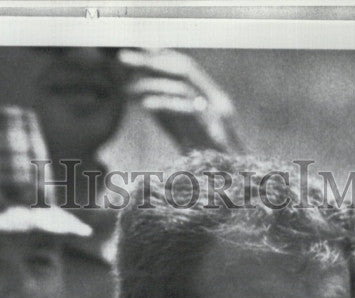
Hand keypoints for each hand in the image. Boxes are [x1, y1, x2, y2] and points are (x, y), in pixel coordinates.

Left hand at [119, 48, 244, 153]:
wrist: (232, 189)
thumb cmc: (205, 165)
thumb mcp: (182, 131)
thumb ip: (166, 109)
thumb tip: (139, 90)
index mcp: (209, 98)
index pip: (182, 65)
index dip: (157, 54)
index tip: (132, 51)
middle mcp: (217, 100)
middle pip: (183, 67)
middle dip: (151, 60)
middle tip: (123, 57)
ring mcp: (218, 114)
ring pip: (184, 84)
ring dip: (152, 83)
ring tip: (127, 89)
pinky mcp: (216, 130)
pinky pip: (188, 109)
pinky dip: (165, 103)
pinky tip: (146, 105)